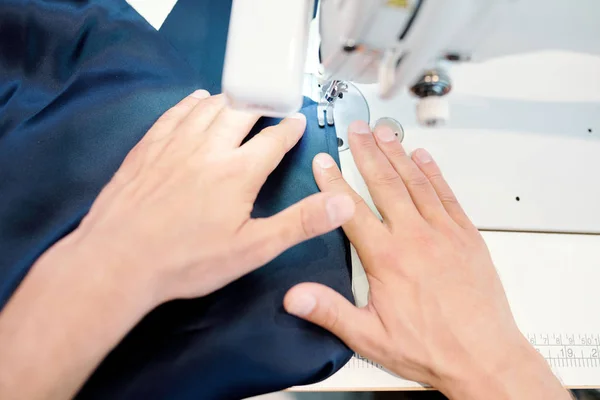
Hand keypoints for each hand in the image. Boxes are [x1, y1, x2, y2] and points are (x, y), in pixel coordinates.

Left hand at [71, 90, 354, 302]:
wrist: (119, 260)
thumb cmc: (188, 260)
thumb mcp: (253, 249)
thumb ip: (300, 223)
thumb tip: (342, 203)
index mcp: (238, 172)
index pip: (273, 140)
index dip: (289, 128)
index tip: (297, 119)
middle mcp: (209, 148)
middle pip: (241, 112)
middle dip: (261, 105)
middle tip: (271, 102)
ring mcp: (175, 144)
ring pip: (208, 107)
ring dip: (229, 100)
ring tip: (241, 99)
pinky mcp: (148, 147)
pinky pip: (175, 112)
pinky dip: (191, 103)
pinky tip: (196, 100)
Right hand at [284, 121, 567, 398]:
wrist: (484, 358)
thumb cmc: (432, 348)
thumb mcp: (370, 337)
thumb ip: (329, 311)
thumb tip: (295, 296)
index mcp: (388, 259)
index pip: (351, 210)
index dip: (333, 183)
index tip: (322, 162)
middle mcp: (416, 238)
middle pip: (385, 184)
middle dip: (367, 153)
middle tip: (357, 130)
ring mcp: (444, 233)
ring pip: (416, 182)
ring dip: (398, 154)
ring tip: (385, 133)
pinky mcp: (467, 236)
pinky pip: (446, 195)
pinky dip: (433, 173)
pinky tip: (424, 158)